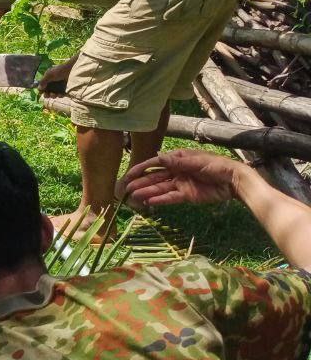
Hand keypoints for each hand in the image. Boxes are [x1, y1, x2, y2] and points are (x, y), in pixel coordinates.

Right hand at [37, 61, 72, 96]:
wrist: (72, 70)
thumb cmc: (59, 71)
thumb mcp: (49, 75)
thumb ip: (43, 81)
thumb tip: (38, 88)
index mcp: (48, 77)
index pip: (43, 85)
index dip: (41, 89)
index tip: (40, 93)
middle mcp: (53, 82)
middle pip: (48, 90)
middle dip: (47, 94)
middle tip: (47, 95)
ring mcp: (59, 85)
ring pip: (54, 93)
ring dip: (53, 95)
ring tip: (54, 95)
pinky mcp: (65, 88)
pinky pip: (61, 94)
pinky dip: (60, 95)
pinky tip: (60, 95)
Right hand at [118, 150, 251, 209]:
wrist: (234, 180)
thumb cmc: (217, 165)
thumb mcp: (198, 161)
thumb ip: (177, 162)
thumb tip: (158, 157)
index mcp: (177, 159)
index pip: (155, 163)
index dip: (142, 168)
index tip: (129, 174)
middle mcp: (176, 171)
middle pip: (155, 177)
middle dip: (141, 182)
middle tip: (126, 189)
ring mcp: (180, 184)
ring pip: (160, 188)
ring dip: (148, 192)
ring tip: (134, 197)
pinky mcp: (187, 195)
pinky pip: (171, 197)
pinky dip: (161, 200)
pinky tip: (150, 202)